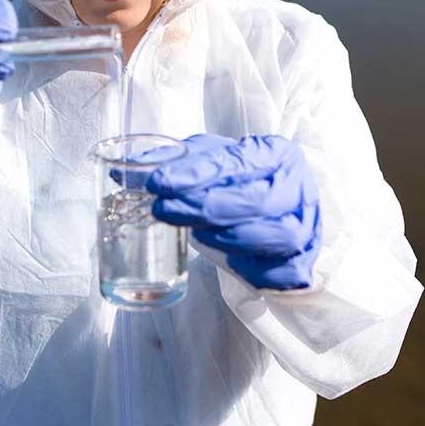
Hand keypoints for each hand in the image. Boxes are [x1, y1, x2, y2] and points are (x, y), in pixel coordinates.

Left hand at [146, 133, 321, 289]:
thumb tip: (119, 169)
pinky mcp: (301, 263)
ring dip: (227, 236)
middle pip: (255, 199)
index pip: (235, 161)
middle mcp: (297, 188)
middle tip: (163, 209)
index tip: (157, 182)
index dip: (194, 173)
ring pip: (273, 235)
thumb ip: (170, 163)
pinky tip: (228, 260)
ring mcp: (305, 227)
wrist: (280, 214)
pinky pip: (279, 271)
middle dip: (204, 206)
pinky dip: (251, 267)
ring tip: (195, 235)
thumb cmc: (239, 184)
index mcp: (276, 154)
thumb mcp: (209, 164)